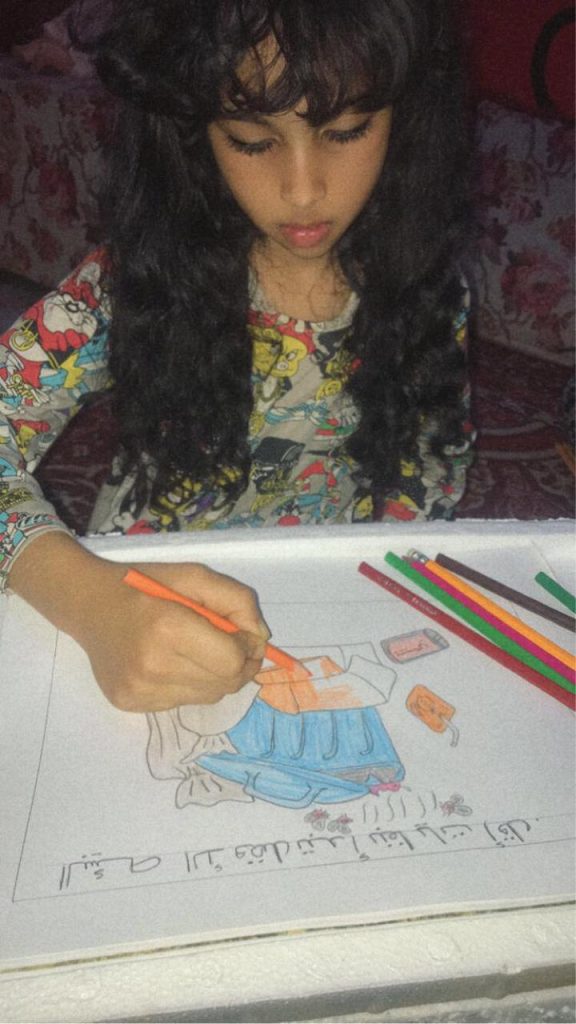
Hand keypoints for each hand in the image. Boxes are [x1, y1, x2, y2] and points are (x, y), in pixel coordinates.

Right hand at [9, 533, 269, 711]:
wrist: (89, 604)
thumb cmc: (146, 584)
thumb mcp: (195, 576)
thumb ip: (237, 601)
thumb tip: (260, 639)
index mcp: (169, 627)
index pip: (233, 662)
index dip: (247, 649)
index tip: (242, 635)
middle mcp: (152, 665)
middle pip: (225, 684)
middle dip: (237, 665)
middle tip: (227, 644)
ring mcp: (139, 690)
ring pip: (207, 697)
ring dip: (213, 676)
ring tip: (194, 651)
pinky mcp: (130, 704)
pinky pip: (182, 703)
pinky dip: (188, 685)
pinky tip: (169, 663)